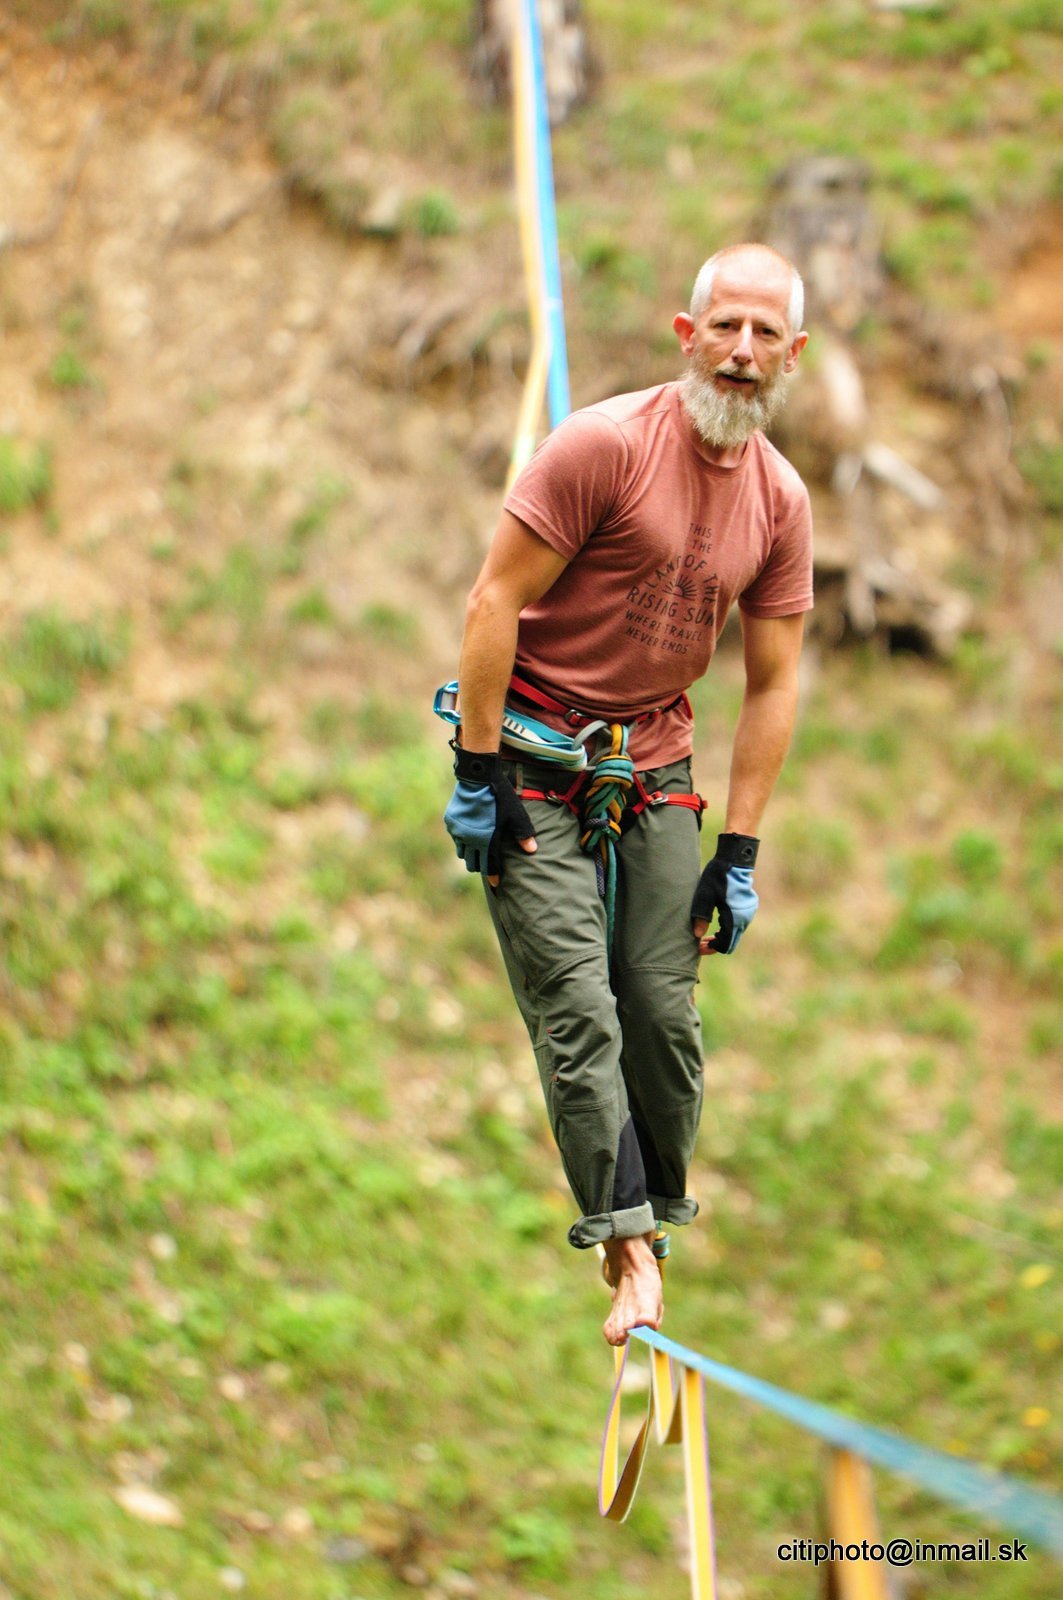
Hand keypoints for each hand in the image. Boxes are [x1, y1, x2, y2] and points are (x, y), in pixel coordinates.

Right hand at [443, 747, 536, 884]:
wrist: (477, 777)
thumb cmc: (500, 796)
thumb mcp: (516, 815)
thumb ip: (523, 834)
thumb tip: (532, 850)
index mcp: (486, 841)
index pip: (490, 866)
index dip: (494, 876)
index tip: (497, 884)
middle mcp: (469, 840)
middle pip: (473, 864)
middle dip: (481, 867)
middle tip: (488, 866)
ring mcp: (458, 832)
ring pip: (462, 853)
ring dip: (470, 855)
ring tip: (478, 853)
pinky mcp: (451, 822)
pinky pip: (456, 838)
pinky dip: (462, 841)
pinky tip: (469, 836)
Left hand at [691, 833, 758, 954]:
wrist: (735, 860)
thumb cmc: (718, 876)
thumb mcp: (705, 895)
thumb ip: (701, 916)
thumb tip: (696, 936)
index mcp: (734, 918)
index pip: (724, 945)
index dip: (710, 949)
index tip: (697, 947)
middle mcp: (744, 919)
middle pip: (730, 942)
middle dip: (715, 945)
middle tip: (699, 943)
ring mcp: (748, 913)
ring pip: (735, 933)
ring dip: (722, 936)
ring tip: (705, 934)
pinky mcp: (749, 907)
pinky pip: (738, 924)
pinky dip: (728, 928)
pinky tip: (716, 923)